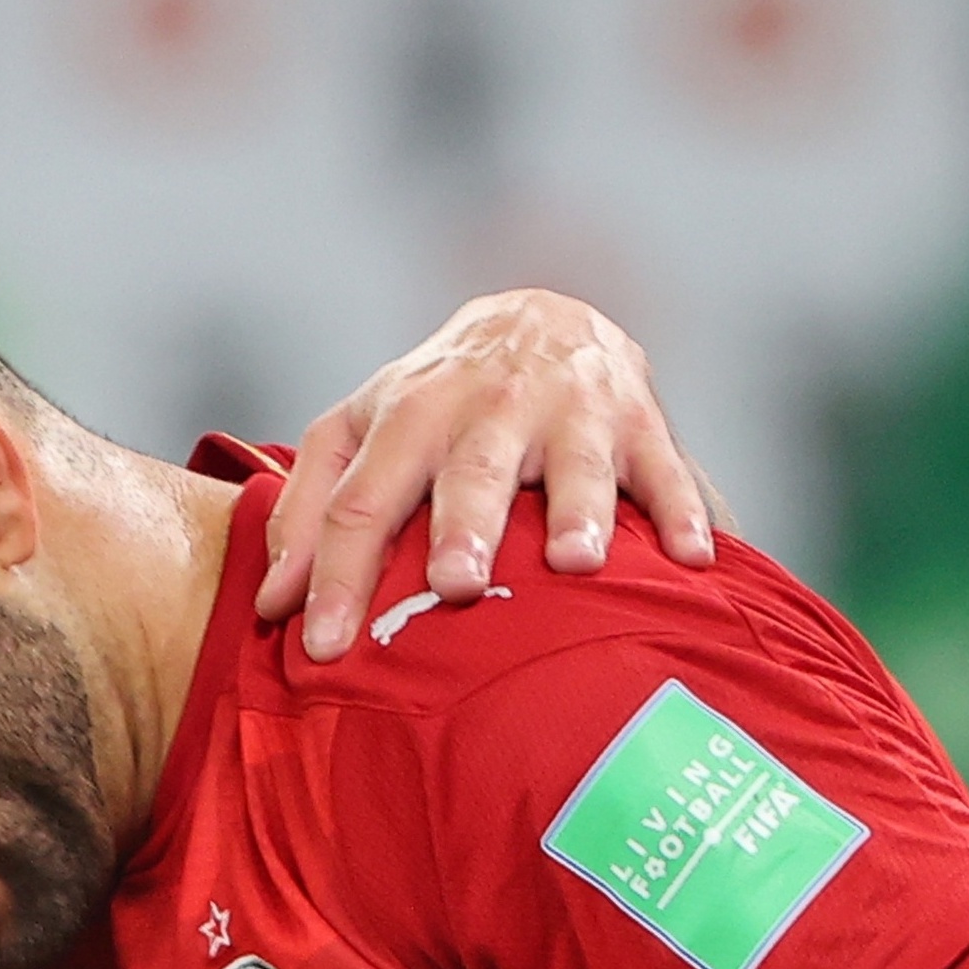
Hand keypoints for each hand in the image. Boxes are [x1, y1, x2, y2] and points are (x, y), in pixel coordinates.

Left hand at [258, 289, 731, 660]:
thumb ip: (310, 511)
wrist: (543, 318)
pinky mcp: (640, 423)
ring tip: (574, 561)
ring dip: (576, 511)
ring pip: (573, 464)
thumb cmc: (437, 404)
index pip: (360, 501)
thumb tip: (272, 604)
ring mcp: (569, 411)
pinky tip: (696, 557)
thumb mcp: (361, 434)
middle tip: (456, 586)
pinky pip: (665, 469)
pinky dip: (683, 510)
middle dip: (464, 527)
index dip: (336, 575)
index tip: (321, 649)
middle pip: (469, 473)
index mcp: (405, 417)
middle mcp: (485, 409)